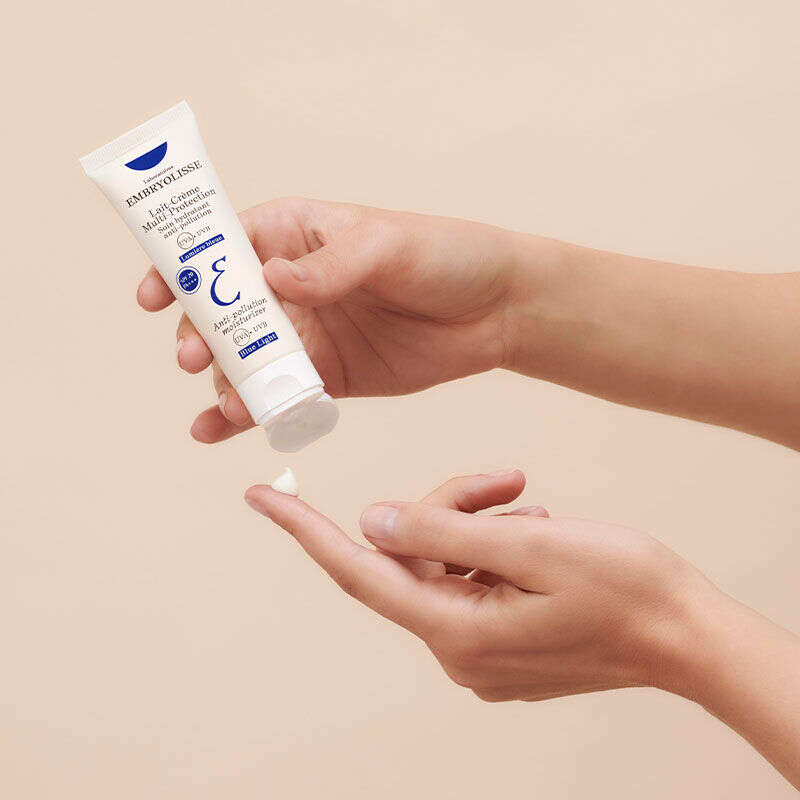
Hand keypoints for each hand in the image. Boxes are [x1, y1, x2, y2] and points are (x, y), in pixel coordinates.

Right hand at [137, 198, 539, 442]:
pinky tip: (218, 430)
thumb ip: (331, 267)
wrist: (497, 313)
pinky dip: (247, 413)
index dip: (184, 267)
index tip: (154, 294)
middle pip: (224, 310)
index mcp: (298, 235)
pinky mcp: (327, 378)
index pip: (226, 245)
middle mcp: (293, 286)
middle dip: (199, 334)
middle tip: (191, 357)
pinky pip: (278, 396)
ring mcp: (307, 334)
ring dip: (222, 380)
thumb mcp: (388, 247)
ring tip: (225, 406)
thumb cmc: (445, 258)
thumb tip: (274, 282)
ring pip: (245, 358)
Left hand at [243, 470, 707, 701]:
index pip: (359, 571)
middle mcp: (458, 648)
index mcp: (457, 632)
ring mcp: (481, 650)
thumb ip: (443, 532)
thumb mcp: (532, 546)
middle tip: (504, 482)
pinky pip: (471, 579)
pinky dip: (491, 546)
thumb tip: (374, 520)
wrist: (688, 636)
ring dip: (478, 524)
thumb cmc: (624, 590)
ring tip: (531, 508)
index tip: (261, 496)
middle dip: (448, 507)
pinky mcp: (501, 642)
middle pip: (416, 556)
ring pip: (447, 562)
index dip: (306, 530)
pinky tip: (534, 532)